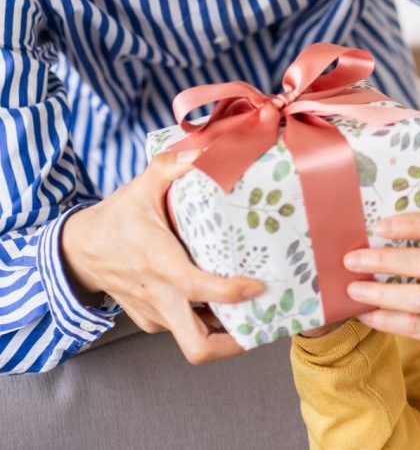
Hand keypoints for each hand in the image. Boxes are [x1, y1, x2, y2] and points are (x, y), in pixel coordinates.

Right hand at [60, 148, 265, 363]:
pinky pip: (186, 327)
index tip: (258, 286)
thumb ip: (176, 164)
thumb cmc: (118, 216)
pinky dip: (209, 320)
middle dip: (234, 344)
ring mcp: (155, 314)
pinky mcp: (152, 321)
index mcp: (159, 263)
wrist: (78, 250)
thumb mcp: (145, 183)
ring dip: (226, 330)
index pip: (197, 289)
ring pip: (196, 338)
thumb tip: (211, 148)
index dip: (230, 293)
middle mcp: (159, 297)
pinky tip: (228, 300)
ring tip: (259, 309)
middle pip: (197, 346)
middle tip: (265, 320)